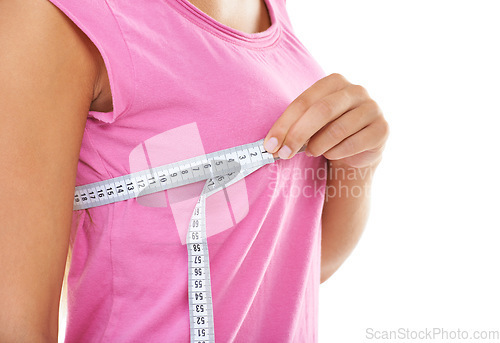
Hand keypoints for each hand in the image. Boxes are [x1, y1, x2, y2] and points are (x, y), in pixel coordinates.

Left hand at [263, 73, 388, 167]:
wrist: (358, 149)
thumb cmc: (327, 131)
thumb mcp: (310, 123)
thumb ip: (295, 126)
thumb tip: (272, 144)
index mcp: (334, 81)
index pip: (304, 101)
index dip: (284, 124)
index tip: (270, 145)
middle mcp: (356, 90)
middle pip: (321, 111)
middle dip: (298, 134)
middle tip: (283, 153)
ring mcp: (372, 108)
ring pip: (337, 129)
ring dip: (318, 145)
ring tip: (311, 152)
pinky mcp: (382, 129)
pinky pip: (353, 143)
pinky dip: (336, 153)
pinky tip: (331, 154)